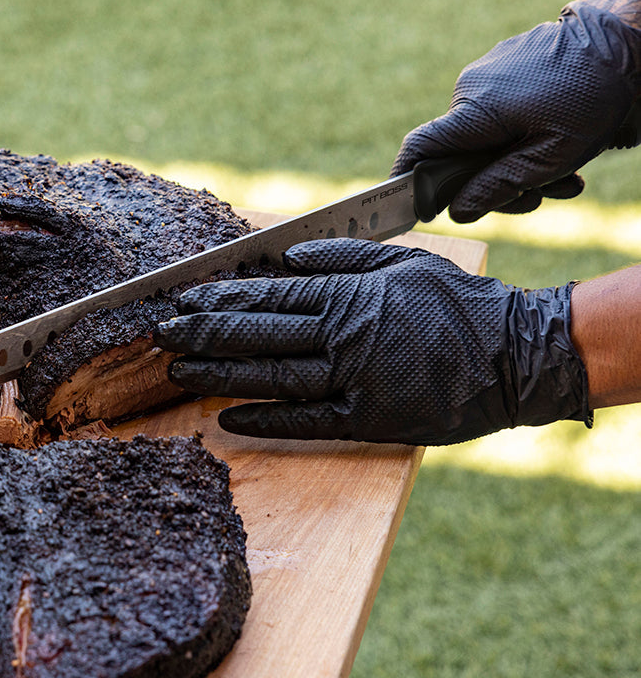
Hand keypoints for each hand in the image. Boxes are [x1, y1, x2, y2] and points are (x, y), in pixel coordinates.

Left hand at [154, 238, 590, 445]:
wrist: (515, 355)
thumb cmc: (457, 304)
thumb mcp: (403, 263)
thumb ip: (344, 258)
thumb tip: (290, 256)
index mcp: (349, 295)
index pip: (269, 295)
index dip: (221, 298)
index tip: (183, 299)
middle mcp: (343, 336)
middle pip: (259, 334)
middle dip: (204, 333)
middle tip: (162, 335)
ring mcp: (354, 380)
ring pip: (272, 376)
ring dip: (220, 375)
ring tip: (178, 372)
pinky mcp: (369, 419)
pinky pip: (306, 421)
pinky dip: (265, 420)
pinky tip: (228, 418)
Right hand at [391, 3, 640, 221]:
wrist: (625, 37)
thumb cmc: (594, 97)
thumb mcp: (554, 156)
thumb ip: (500, 186)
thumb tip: (458, 212)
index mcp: (475, 110)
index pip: (419, 149)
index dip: (407, 182)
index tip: (411, 209)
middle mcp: (469, 88)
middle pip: (457, 155)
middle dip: (492, 184)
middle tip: (537, 199)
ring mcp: (485, 74)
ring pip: (481, 138)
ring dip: (514, 164)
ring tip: (562, 177)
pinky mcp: (501, 68)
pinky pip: (495, 115)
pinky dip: (519, 137)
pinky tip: (554, 141)